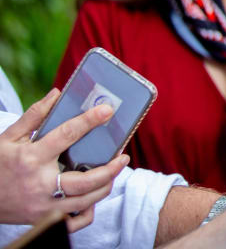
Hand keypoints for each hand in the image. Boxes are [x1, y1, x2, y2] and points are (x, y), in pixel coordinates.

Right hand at [0, 88, 128, 231]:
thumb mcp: (8, 137)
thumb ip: (34, 116)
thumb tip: (57, 94)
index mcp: (31, 158)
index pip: (67, 135)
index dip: (89, 121)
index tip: (107, 111)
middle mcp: (40, 184)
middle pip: (85, 180)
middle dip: (111, 169)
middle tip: (124, 156)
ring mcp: (42, 206)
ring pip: (85, 201)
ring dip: (105, 187)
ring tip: (114, 173)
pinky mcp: (43, 220)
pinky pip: (74, 222)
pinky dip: (88, 212)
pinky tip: (94, 197)